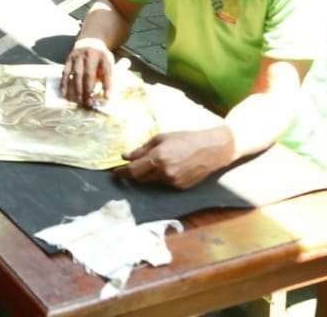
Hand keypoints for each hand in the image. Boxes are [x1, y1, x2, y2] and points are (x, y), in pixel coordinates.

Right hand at [62, 37, 114, 106]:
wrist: (90, 40)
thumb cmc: (101, 57)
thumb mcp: (109, 62)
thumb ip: (108, 76)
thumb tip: (108, 96)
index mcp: (103, 56)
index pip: (106, 72)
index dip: (107, 85)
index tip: (108, 98)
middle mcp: (89, 55)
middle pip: (89, 74)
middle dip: (88, 90)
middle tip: (89, 103)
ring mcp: (77, 56)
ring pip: (76, 74)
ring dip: (77, 89)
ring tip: (78, 101)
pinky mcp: (68, 59)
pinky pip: (65, 72)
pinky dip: (65, 83)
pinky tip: (65, 93)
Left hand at [115, 128, 236, 189]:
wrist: (211, 150)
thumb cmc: (184, 139)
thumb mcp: (160, 139)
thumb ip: (141, 149)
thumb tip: (124, 156)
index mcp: (157, 158)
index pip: (133, 170)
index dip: (122, 172)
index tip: (115, 173)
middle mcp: (164, 173)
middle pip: (140, 178)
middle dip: (133, 173)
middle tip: (128, 167)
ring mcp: (173, 182)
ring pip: (152, 181)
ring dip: (148, 174)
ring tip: (154, 163)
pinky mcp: (180, 188)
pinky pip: (164, 183)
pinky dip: (161, 177)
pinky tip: (169, 167)